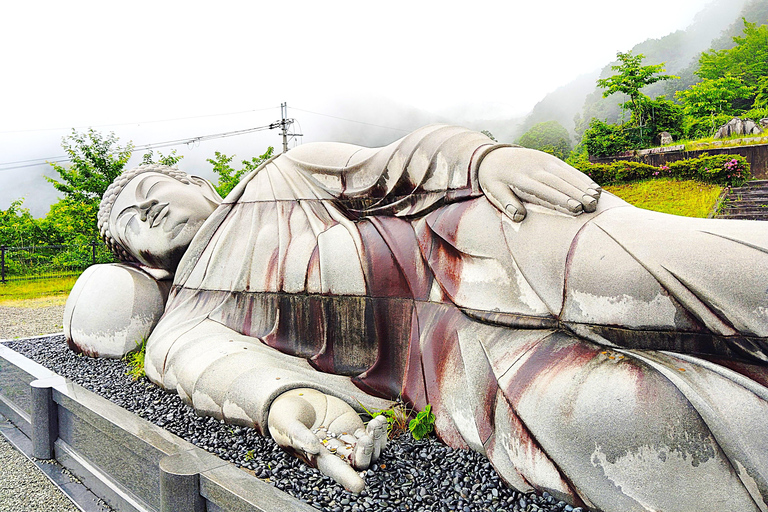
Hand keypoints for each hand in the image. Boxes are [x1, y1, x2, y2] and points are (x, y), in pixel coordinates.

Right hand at [267, 388, 387, 492]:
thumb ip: (300, 436)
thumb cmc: (286, 417)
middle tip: (366, 439)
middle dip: (365, 453)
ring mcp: (347, 442)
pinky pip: (371, 435)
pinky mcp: (354, 430)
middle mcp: (335, 454)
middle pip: (357, 462)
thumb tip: (315, 447)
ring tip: (377, 423)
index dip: (347, 478)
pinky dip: (378, 430)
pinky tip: (380, 420)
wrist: (296, 402)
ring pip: (368, 450)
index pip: (335, 470)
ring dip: (376, 440)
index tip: (359, 486)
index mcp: (318, 457)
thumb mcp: (288, 425)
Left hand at [478, 147, 601, 221]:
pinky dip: (581, 178)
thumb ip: (506, 203)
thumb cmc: (494, 180)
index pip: (543, 190)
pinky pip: (567, 169)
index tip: (575, 209)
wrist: (493, 156)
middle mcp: (534, 168)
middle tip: (592, 206)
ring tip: (597, 198)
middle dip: (576, 193)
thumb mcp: (494, 191)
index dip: (560, 199)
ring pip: (566, 174)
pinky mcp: (549, 159)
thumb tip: (519, 216)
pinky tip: (594, 187)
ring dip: (583, 186)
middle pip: (558, 182)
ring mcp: (543, 162)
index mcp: (520, 179)